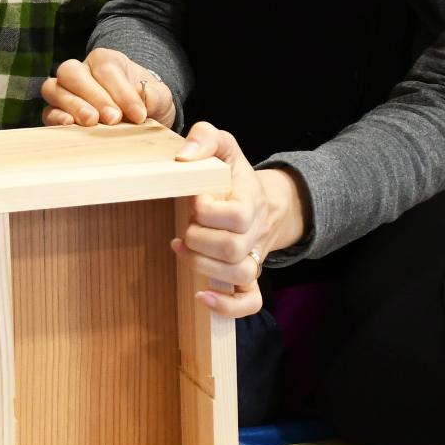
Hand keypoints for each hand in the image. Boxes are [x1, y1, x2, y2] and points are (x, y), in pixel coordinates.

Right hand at [41, 47, 173, 126]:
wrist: (139, 117)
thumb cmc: (145, 102)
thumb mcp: (158, 98)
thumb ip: (152, 96)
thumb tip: (139, 95)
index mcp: (105, 60)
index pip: (106, 70)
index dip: (122, 92)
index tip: (139, 115)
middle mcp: (81, 71)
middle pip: (73, 72)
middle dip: (93, 96)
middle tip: (114, 119)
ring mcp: (64, 91)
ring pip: (54, 88)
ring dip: (73, 105)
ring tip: (92, 122)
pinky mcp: (56, 112)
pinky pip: (48, 111)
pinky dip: (56, 118)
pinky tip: (70, 126)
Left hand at [170, 122, 306, 319]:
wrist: (262, 201)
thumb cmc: (233, 174)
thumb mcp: (223, 144)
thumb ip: (205, 137)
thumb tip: (184, 156)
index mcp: (251, 200)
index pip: (238, 215)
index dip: (209, 211)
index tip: (195, 200)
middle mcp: (255, 233)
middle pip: (233, 248)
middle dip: (199, 239)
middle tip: (186, 226)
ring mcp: (254, 257)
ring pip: (240, 275)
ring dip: (204, 266)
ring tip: (182, 249)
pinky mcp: (250, 278)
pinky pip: (250, 302)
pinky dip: (227, 306)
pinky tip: (201, 296)